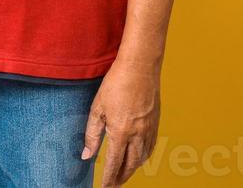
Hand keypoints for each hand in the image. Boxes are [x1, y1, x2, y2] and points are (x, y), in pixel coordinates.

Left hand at [81, 59, 160, 185]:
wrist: (140, 66)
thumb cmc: (117, 83)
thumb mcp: (98, 108)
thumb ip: (92, 134)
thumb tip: (86, 155)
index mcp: (121, 132)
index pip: (114, 163)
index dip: (109, 178)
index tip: (105, 187)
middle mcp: (138, 135)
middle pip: (131, 165)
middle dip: (122, 178)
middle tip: (114, 185)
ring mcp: (149, 129)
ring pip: (142, 158)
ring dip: (133, 169)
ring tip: (124, 173)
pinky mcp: (155, 122)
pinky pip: (151, 147)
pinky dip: (144, 157)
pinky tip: (139, 156)